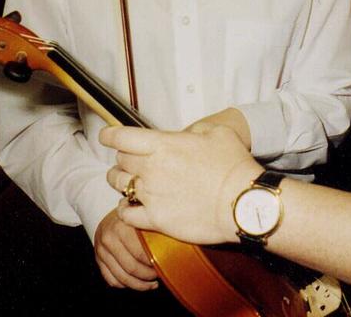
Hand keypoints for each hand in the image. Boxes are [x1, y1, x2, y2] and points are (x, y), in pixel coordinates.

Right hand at [93, 209, 158, 290]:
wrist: (115, 214)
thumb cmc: (136, 216)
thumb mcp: (145, 218)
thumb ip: (156, 230)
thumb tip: (177, 247)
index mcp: (122, 227)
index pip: (141, 254)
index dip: (155, 263)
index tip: (165, 265)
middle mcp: (108, 238)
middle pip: (131, 268)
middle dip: (148, 276)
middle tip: (159, 275)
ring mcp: (101, 250)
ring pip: (121, 278)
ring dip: (139, 284)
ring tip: (152, 283)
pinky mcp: (98, 259)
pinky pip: (111, 280)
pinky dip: (125, 285)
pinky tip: (137, 282)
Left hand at [101, 123, 261, 245]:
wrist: (243, 204)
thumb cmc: (233, 166)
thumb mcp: (218, 133)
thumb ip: (196, 130)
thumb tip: (188, 135)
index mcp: (162, 145)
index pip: (121, 137)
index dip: (110, 135)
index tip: (107, 136)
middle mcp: (151, 169)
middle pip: (120, 162)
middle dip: (122, 159)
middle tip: (130, 161)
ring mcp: (151, 196)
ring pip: (119, 186)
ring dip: (121, 182)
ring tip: (129, 183)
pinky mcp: (156, 220)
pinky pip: (127, 215)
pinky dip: (125, 210)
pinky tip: (130, 207)